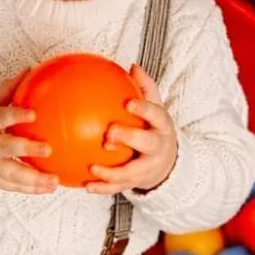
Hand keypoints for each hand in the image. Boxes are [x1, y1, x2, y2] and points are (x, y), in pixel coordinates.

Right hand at [0, 76, 59, 194]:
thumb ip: (7, 91)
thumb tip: (28, 70)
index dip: (14, 115)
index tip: (33, 113)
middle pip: (4, 148)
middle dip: (26, 149)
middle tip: (48, 149)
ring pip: (10, 174)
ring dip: (34, 179)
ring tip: (54, 181)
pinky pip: (13, 187)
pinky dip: (31, 189)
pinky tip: (49, 187)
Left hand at [84, 64, 177, 193]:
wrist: (169, 163)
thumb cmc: (155, 130)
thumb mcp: (155, 109)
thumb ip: (145, 89)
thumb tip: (132, 65)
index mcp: (161, 126)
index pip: (156, 115)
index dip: (143, 109)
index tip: (128, 103)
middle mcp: (157, 147)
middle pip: (146, 142)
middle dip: (129, 138)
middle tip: (109, 134)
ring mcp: (148, 167)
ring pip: (132, 172)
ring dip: (112, 172)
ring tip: (93, 169)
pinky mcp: (137, 182)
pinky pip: (119, 188)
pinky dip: (103, 188)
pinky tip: (85, 185)